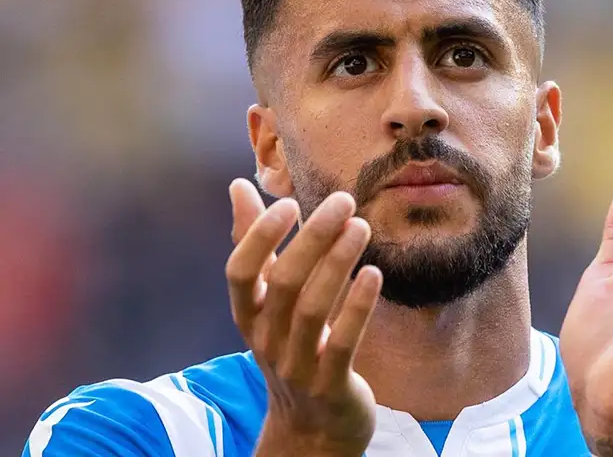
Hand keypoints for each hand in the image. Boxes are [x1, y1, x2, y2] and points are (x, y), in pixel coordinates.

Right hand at [226, 179, 382, 456]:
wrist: (311, 425)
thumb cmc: (291, 345)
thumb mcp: (268, 300)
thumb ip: (254, 244)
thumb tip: (237, 187)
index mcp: (248, 316)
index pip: (239, 273)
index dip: (259, 237)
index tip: (287, 202)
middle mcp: (266, 340)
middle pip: (284, 283)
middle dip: (313, 237)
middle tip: (344, 201)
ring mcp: (297, 366)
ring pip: (313, 309)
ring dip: (338, 263)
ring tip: (362, 227)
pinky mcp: (331, 385)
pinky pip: (343, 342)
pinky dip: (358, 306)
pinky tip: (374, 273)